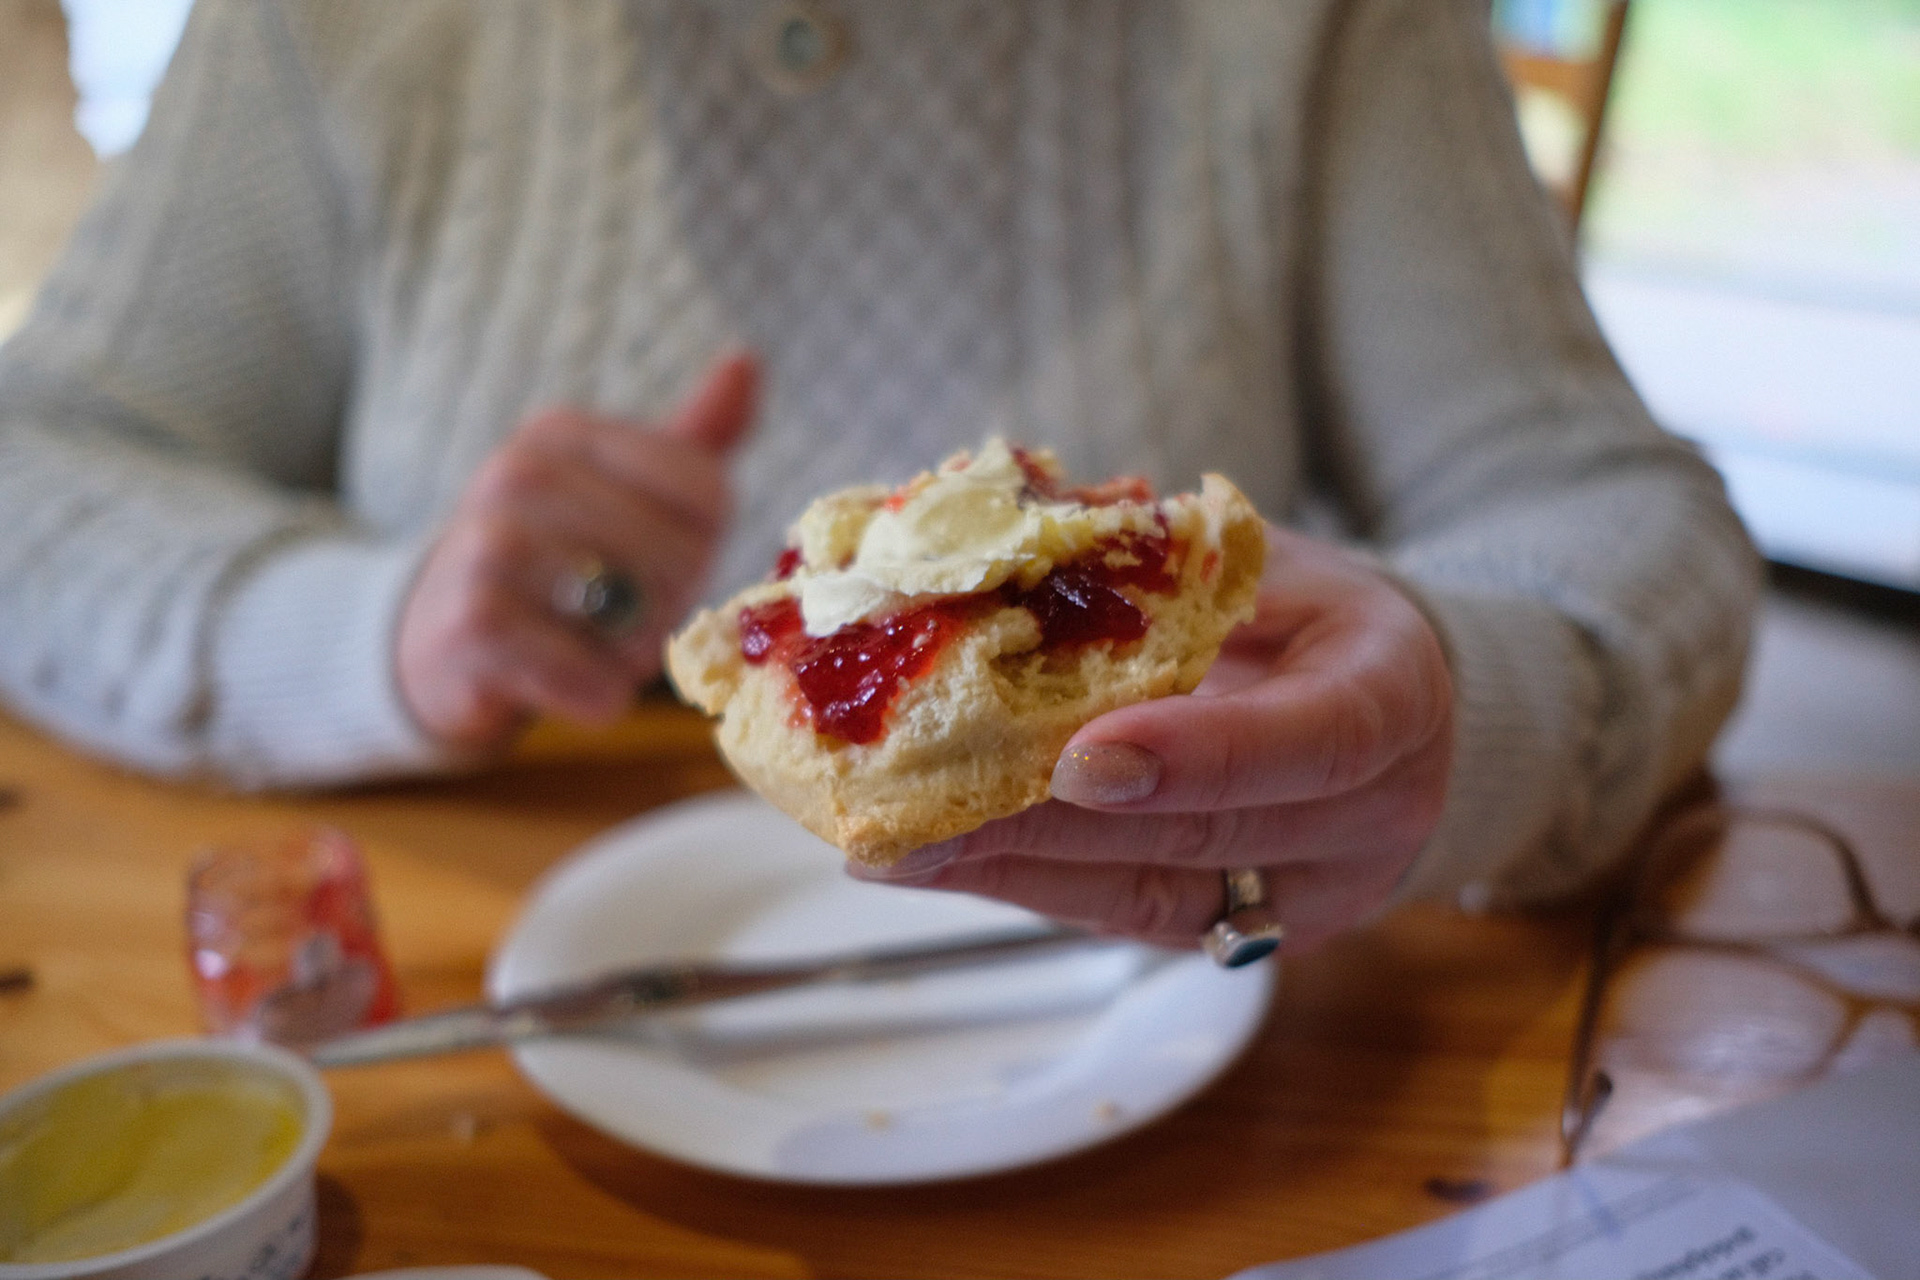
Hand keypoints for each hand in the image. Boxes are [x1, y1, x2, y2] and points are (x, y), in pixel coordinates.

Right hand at [396, 354, 758, 749]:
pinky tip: (559, 679)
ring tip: (588, 645)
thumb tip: (746, 360)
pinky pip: (591, 679)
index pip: (706, 491)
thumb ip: (688, 442)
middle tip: (624, 619)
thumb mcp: (616, 492)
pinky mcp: (474, 627)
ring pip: (640, 618)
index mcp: (562, 434)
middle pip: (680, 556)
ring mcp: (489, 546)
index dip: (705, 547)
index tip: (658, 563)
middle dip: (671, 607)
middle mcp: (520, 474)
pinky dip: (596, 696)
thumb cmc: (552, 566)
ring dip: (633, 656)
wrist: (432, 644)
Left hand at [856, 526, 1453, 954]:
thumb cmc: (1308, 613)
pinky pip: (1126, 915)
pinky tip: (936, 862)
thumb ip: (1161, 563)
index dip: (1197, 755)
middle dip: (1047, 828)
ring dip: (1009, 873)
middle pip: (1203, 838)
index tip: (1075, 756)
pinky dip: (1025, 885)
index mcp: (1393, 696)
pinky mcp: (1242, 932)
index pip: (1313, 741)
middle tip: (914, 815)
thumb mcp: (1266, 562)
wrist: (1383, 702)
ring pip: (1150, 896)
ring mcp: (1310, 894)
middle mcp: (1372, 816)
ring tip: (891, 848)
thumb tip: (998, 533)